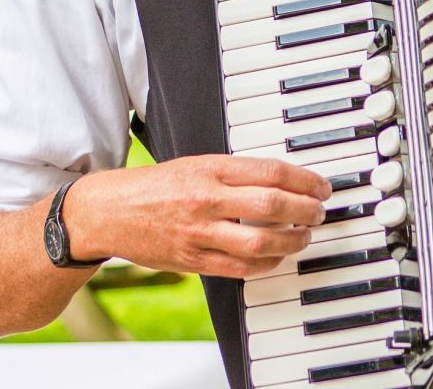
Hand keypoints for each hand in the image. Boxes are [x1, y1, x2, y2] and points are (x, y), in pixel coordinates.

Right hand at [65, 155, 331, 280]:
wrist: (112, 211)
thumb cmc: (159, 185)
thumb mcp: (199, 163)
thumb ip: (237, 172)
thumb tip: (283, 180)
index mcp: (212, 168)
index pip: (271, 172)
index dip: (304, 180)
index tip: (321, 186)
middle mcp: (208, 199)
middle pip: (272, 205)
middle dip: (305, 210)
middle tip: (319, 211)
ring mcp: (200, 233)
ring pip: (260, 242)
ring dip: (292, 240)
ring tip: (304, 235)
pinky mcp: (193, 261)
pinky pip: (240, 268)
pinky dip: (267, 264)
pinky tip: (278, 257)